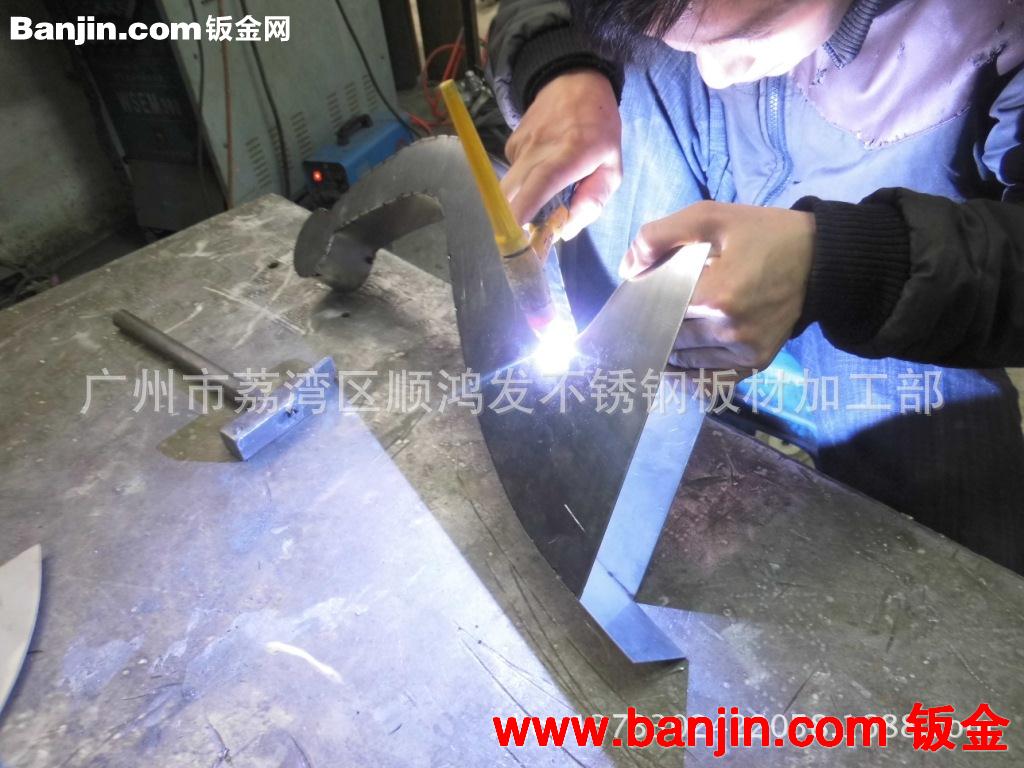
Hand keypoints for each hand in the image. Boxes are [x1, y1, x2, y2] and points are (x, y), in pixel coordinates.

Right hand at [501, 70, 621, 238]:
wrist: (574, 80)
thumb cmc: (599, 127)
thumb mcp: (612, 166)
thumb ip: (593, 201)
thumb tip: (567, 231)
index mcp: (568, 157)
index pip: (536, 188)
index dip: (520, 216)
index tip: (515, 241)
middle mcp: (538, 151)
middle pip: (510, 197)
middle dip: (515, 222)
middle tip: (532, 237)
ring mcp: (520, 146)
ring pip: (509, 189)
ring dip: (521, 203)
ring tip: (544, 199)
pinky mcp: (510, 144)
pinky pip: (512, 175)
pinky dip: (523, 183)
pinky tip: (540, 170)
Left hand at [621, 201, 815, 372]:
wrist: (821, 258)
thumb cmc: (762, 234)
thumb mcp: (710, 216)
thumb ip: (659, 236)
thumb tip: (627, 268)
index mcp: (715, 295)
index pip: (658, 310)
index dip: (644, 303)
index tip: (642, 295)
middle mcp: (729, 330)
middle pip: (670, 337)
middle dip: (656, 325)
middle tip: (652, 312)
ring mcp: (745, 351)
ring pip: (686, 361)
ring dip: (672, 349)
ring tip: (666, 331)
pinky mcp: (756, 362)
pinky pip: (712, 380)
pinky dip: (692, 373)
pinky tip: (680, 362)